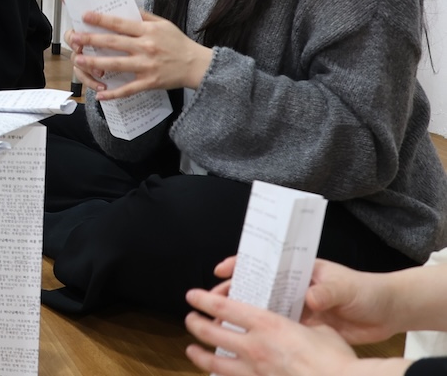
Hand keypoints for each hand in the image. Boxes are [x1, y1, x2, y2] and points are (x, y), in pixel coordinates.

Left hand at [67, 10, 212, 99]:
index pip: (120, 24)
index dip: (101, 19)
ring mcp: (146, 66)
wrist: (196, 65)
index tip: (85, 16)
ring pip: (116, 64)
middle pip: (113, 43)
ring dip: (96, 63)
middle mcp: (145, 47)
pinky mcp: (149, 82)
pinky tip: (99, 94)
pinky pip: (128, 89)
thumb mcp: (163, 23)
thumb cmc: (178, 43)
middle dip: (91, 40)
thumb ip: (143, 16)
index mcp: (148, 31)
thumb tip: (125, 7)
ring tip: (79, 61)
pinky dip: (113, 93)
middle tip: (74, 38)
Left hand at [184, 284, 379, 375]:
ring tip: (191, 351)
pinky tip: (217, 375)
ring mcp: (256, 372)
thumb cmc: (337, 360)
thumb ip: (303, 323)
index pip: (224, 307)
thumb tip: (303, 321)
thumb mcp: (321, 330)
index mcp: (268, 324)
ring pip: (215, 362)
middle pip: (211, 333)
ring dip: (199, 355)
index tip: (192, 296)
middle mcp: (255, 347)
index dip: (203, 300)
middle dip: (195, 324)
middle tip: (190, 320)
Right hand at [212, 256, 404, 346]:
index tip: (221, 270)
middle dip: (234, 291)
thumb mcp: (345, 287)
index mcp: (300, 269)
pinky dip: (264, 333)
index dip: (241, 264)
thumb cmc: (367, 290)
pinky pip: (280, 328)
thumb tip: (309, 298)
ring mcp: (299, 306)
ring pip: (265, 308)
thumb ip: (326, 292)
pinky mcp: (306, 327)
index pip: (265, 261)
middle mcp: (295, 286)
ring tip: (221, 321)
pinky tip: (248, 339)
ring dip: (245, 313)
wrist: (388, 312)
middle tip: (212, 300)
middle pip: (258, 285)